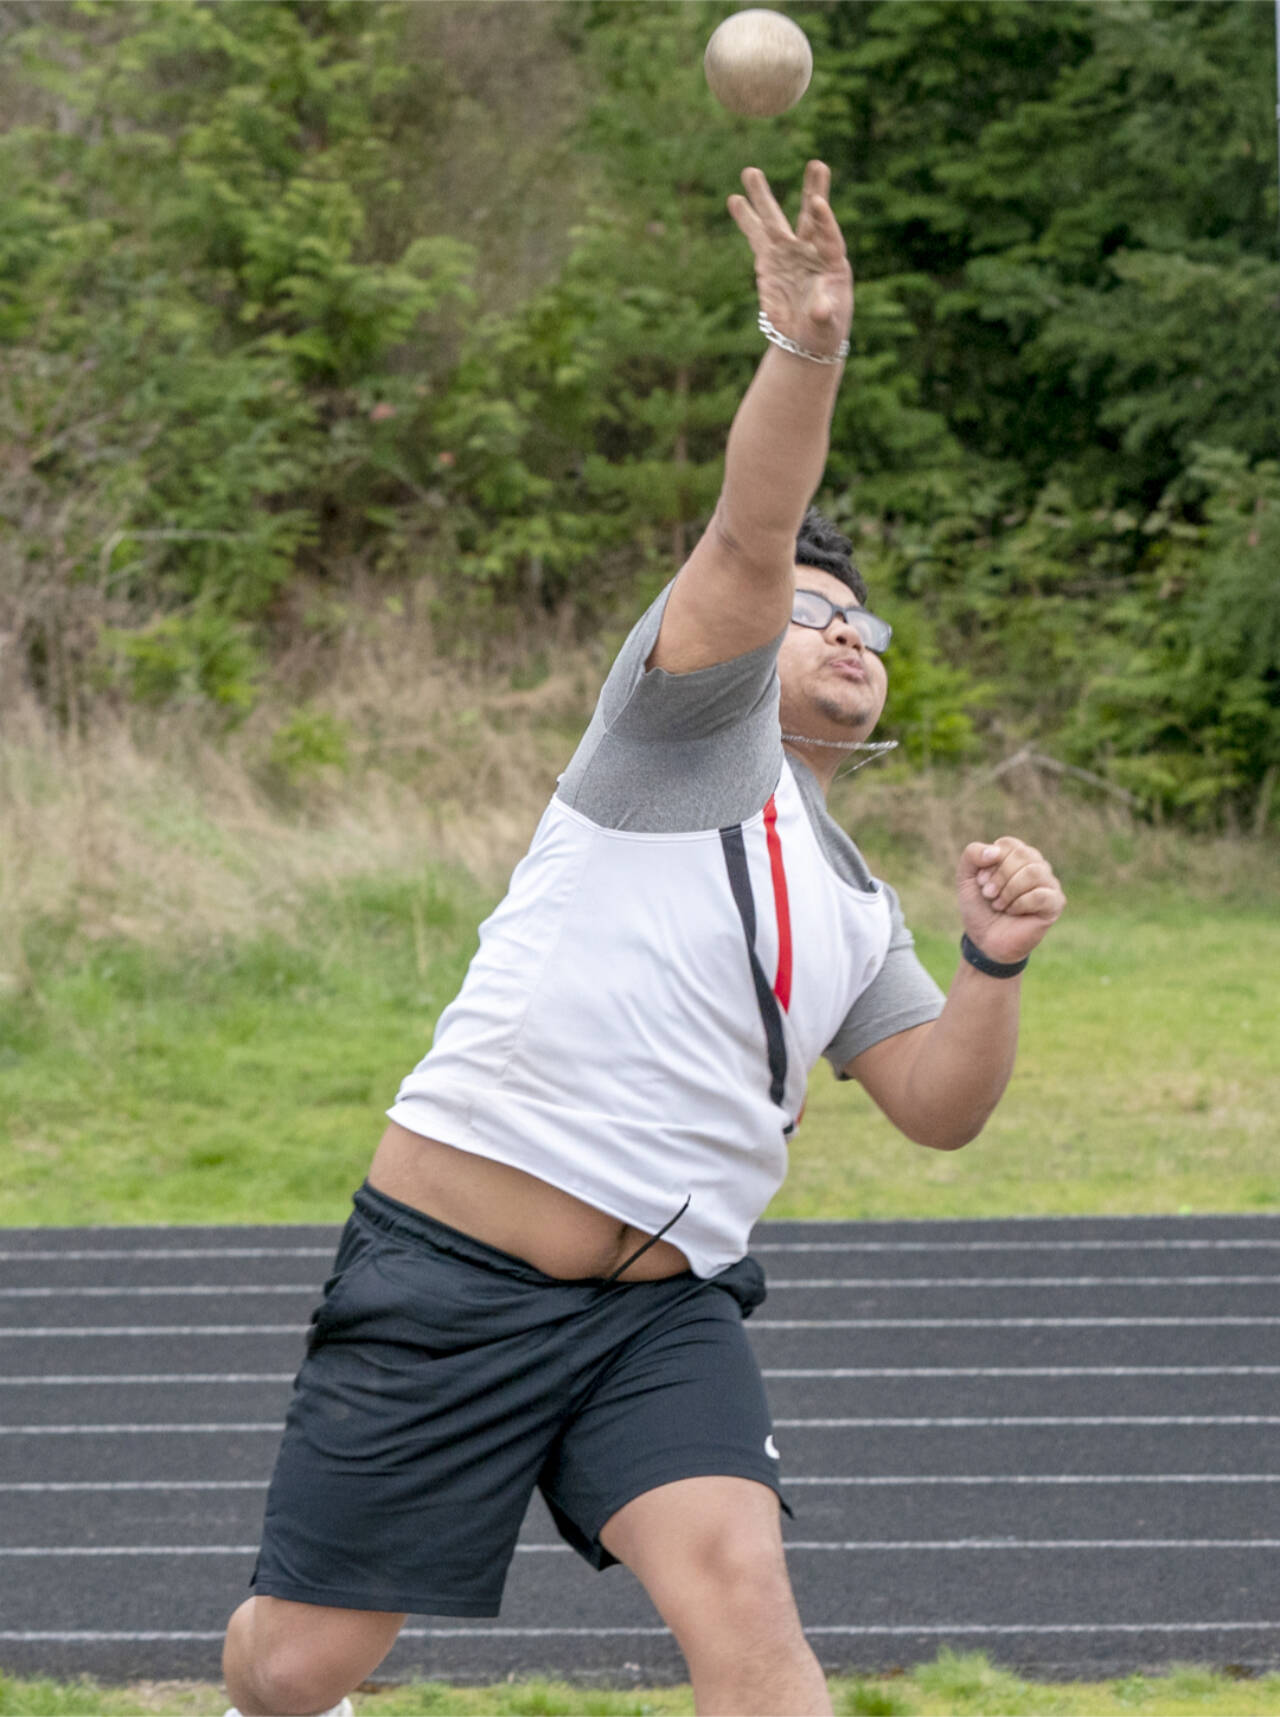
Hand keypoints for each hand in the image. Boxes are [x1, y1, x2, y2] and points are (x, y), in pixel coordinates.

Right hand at [727, 160, 852, 357]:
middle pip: (811, 216)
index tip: (818, 202)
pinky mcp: (768, 261)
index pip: (829, 237)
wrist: (805, 337)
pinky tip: (734, 199)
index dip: (825, 220)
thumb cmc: (823, 331)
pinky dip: (745, 218)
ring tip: (750, 171)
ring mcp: (788, 253)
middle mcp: (811, 250)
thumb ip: (825, 315)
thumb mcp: (827, 327)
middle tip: (817, 163)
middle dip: (813, 190)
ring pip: (775, 220)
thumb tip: (820, 309)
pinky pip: (755, 235)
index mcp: (832, 263)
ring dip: (763, 197)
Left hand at [957, 836, 1064, 967]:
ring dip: (1009, 891)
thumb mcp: (965, 878)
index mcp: (1017, 856)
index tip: (981, 882)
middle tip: (989, 895)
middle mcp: (1037, 865)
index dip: (990, 863)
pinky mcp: (1056, 903)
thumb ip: (972, 854)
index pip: (1008, 845)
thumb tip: (995, 850)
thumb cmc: (979, 908)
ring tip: (999, 905)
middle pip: (1023, 855)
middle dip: (1000, 877)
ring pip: (1034, 872)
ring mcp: (1049, 883)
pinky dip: (1020, 904)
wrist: (986, 941)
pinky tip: (1013, 912)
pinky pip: (1041, 895)